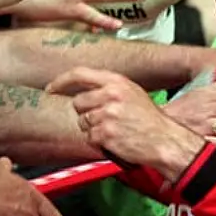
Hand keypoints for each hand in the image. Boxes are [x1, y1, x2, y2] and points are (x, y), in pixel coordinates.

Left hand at [47, 67, 194, 170]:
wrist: (165, 140)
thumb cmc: (149, 119)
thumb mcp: (132, 93)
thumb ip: (108, 88)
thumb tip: (82, 90)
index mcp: (117, 81)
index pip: (80, 73)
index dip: (61, 81)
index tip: (50, 87)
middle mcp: (111, 95)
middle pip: (78, 102)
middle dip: (85, 113)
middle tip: (103, 119)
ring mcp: (108, 114)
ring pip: (83, 122)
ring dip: (93, 129)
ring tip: (113, 130)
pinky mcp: (106, 133)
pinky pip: (89, 138)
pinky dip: (98, 142)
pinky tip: (114, 140)